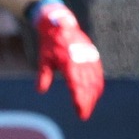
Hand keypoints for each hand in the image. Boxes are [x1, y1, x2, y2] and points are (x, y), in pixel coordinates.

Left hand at [32, 0, 102, 119]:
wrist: (59, 23)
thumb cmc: (49, 43)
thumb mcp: (44, 59)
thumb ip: (43, 75)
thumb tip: (40, 90)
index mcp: (69, 61)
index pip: (77, 85)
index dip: (80, 100)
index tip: (80, 112)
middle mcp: (81, 60)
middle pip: (87, 85)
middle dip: (87, 102)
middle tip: (84, 115)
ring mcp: (89, 57)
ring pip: (95, 80)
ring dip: (93, 95)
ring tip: (88, 108)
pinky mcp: (92, 55)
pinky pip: (98, 73)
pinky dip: (98, 84)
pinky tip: (96, 94)